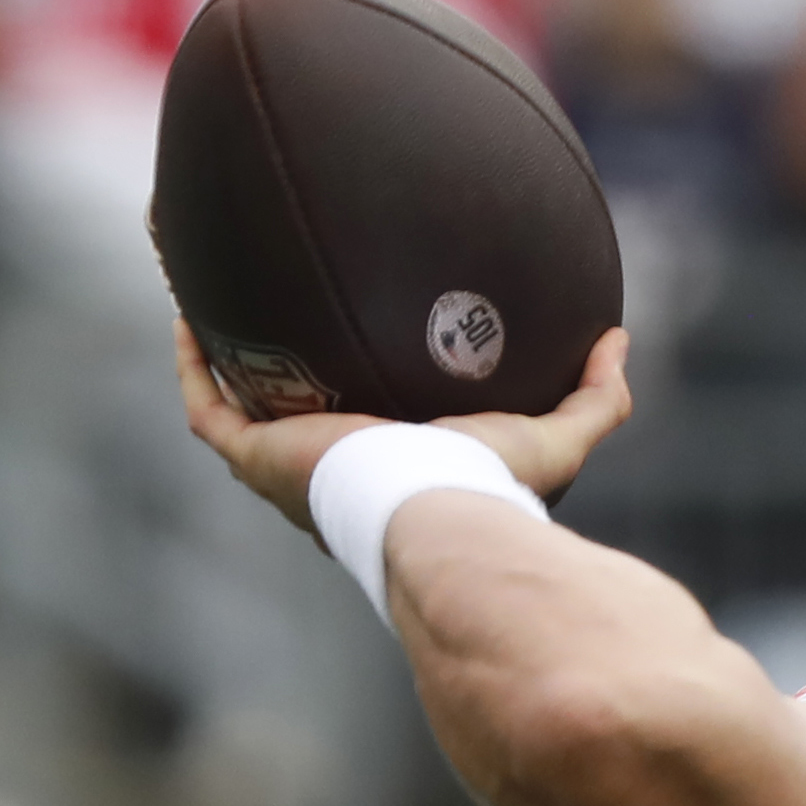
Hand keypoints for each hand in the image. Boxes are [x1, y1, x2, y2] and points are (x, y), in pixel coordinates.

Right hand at [174, 320, 635, 534]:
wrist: (439, 511)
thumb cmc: (494, 488)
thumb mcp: (557, 438)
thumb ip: (596, 398)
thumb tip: (619, 339)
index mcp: (386, 476)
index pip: (361, 441)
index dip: (348, 396)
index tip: (347, 344)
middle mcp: (326, 476)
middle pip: (286, 417)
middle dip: (270, 372)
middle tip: (265, 310)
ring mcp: (284, 467)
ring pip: (231, 405)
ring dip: (213, 355)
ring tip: (204, 294)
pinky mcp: (257, 457)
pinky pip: (206, 406)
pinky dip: (191, 362)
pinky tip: (187, 311)